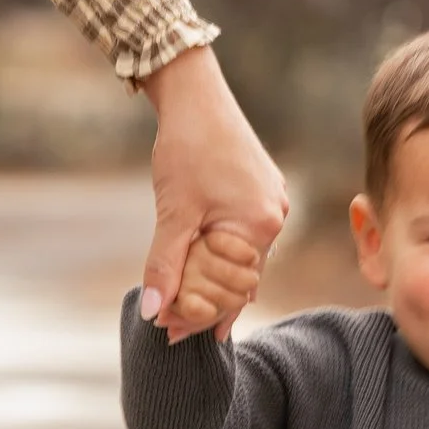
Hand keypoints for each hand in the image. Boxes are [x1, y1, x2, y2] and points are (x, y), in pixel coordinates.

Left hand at [140, 48, 289, 340]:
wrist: (196, 95)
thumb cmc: (186, 148)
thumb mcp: (173, 212)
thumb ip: (165, 264)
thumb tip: (154, 312)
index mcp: (259, 224)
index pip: (232, 289)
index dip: (200, 315)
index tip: (169, 333)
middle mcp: (274, 217)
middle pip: (241, 279)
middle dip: (206, 303)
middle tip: (171, 328)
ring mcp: (271, 203)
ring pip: (243, 259)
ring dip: (213, 280)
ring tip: (183, 308)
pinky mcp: (261, 191)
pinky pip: (244, 237)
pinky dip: (222, 256)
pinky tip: (207, 271)